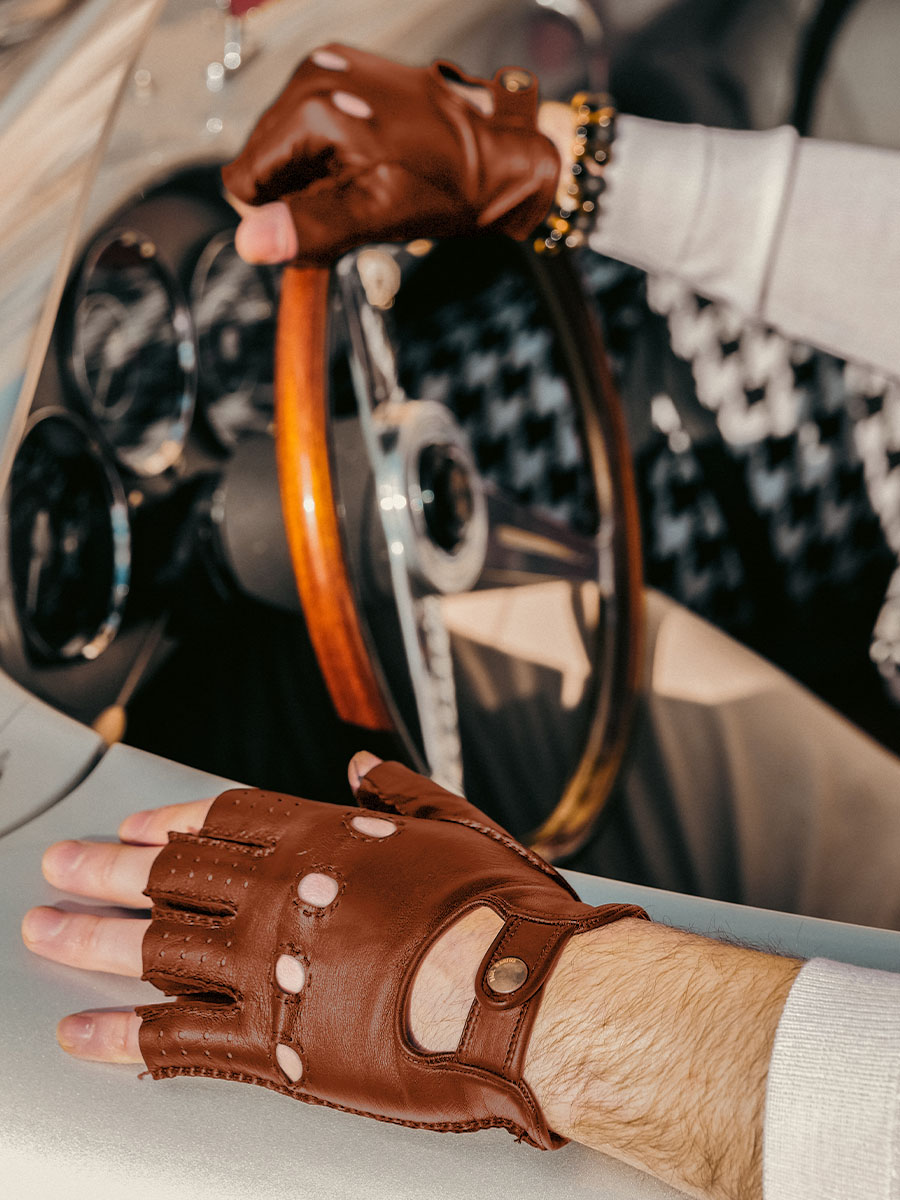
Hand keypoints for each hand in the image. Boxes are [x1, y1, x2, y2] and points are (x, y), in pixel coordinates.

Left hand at [21, 753, 499, 1062]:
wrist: (518, 994)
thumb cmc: (500, 913)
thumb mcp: (455, 828)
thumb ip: (401, 795)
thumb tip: (362, 768)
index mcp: (323, 840)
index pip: (223, 819)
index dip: (170, 820)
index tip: (132, 824)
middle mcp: (280, 894)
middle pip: (169, 875)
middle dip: (105, 869)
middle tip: (60, 865)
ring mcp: (267, 966)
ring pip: (154, 946)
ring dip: (91, 937)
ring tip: (45, 931)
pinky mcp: (273, 1042)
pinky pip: (174, 1036)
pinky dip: (120, 1035)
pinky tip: (81, 1032)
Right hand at [222, 43, 559, 265]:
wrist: (503, 152)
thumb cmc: (451, 183)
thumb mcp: (377, 215)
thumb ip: (309, 226)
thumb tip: (251, 242)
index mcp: (312, 107)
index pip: (245, 181)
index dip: (277, 218)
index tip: (320, 227)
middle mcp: (314, 76)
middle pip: (263, 163)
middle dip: (298, 197)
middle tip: (352, 207)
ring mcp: (331, 69)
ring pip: (286, 150)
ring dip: (316, 180)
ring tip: (366, 185)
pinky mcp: (347, 73)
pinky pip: (312, 130)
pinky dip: (332, 158)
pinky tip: (369, 165)